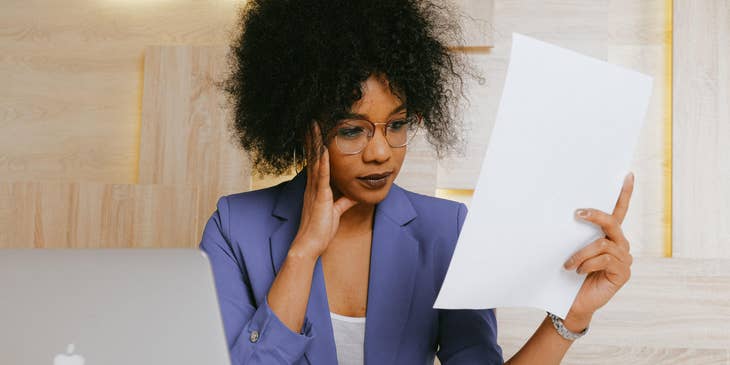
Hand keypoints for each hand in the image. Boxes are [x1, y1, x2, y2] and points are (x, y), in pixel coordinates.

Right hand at [290, 121, 358, 259]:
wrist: (310, 245)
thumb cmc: (320, 231)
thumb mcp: (335, 212)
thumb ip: (343, 202)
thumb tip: (352, 195)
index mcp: (315, 188)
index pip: (316, 161)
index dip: (315, 145)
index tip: (316, 130)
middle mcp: (312, 185)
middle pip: (313, 156)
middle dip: (312, 137)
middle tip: (311, 119)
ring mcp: (315, 189)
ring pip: (315, 161)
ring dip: (315, 142)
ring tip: (314, 125)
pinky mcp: (320, 196)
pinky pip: (321, 175)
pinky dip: (323, 161)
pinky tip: (324, 148)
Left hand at [563, 172, 634, 324]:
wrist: (571, 302)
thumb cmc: (569, 274)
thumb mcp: (571, 249)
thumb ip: (575, 234)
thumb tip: (564, 212)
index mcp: (608, 236)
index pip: (619, 211)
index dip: (624, 193)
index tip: (627, 175)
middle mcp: (620, 244)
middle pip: (612, 222)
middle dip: (595, 215)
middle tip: (577, 213)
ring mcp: (624, 258)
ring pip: (603, 244)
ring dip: (581, 253)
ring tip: (568, 264)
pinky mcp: (623, 272)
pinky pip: (605, 259)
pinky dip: (587, 263)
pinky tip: (577, 272)